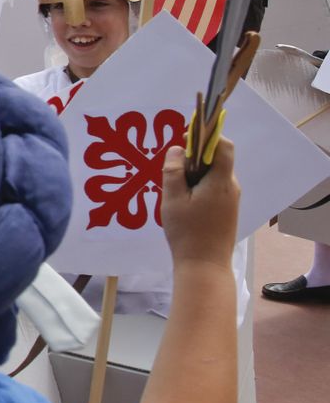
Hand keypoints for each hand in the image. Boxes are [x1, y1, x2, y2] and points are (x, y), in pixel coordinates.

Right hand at [160, 138, 239, 268]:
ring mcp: (231, 200)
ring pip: (214, 175)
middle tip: (172, 168)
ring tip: (175, 188)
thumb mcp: (173, 199)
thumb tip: (178, 149)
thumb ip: (174, 171)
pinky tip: (183, 202)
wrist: (205, 266)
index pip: (224, 147)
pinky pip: (214, 188)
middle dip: (196, 157)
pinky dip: (199, 186)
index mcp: (221, 181)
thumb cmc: (187, 232)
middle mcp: (231, 187)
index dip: (208, 136)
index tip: (186, 138)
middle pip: (217, 160)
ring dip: (196, 173)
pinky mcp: (227, 210)